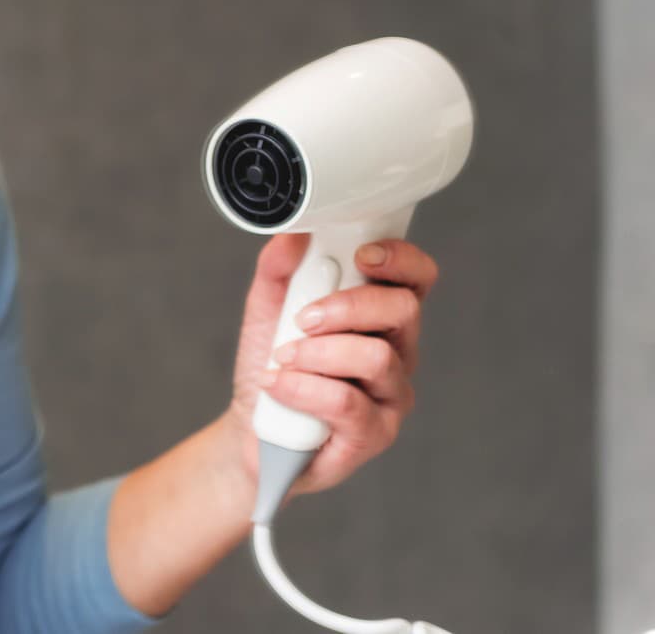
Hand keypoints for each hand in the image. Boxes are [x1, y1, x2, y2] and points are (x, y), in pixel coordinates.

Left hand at [222, 234, 439, 497]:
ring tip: (283, 357)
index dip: (400, 260)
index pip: (416, 279)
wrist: (252, 426)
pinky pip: (348, 404)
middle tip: (304, 318)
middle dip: (349, 305)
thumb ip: (279, 269)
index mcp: (380, 315)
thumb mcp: (267, 309)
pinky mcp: (375, 434)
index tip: (361, 255)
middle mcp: (397, 352)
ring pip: (376, 357)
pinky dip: (303, 389)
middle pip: (403, 310)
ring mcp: (391, 395)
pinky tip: (277, 386)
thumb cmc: (273, 364)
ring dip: (319, 352)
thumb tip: (292, 234)